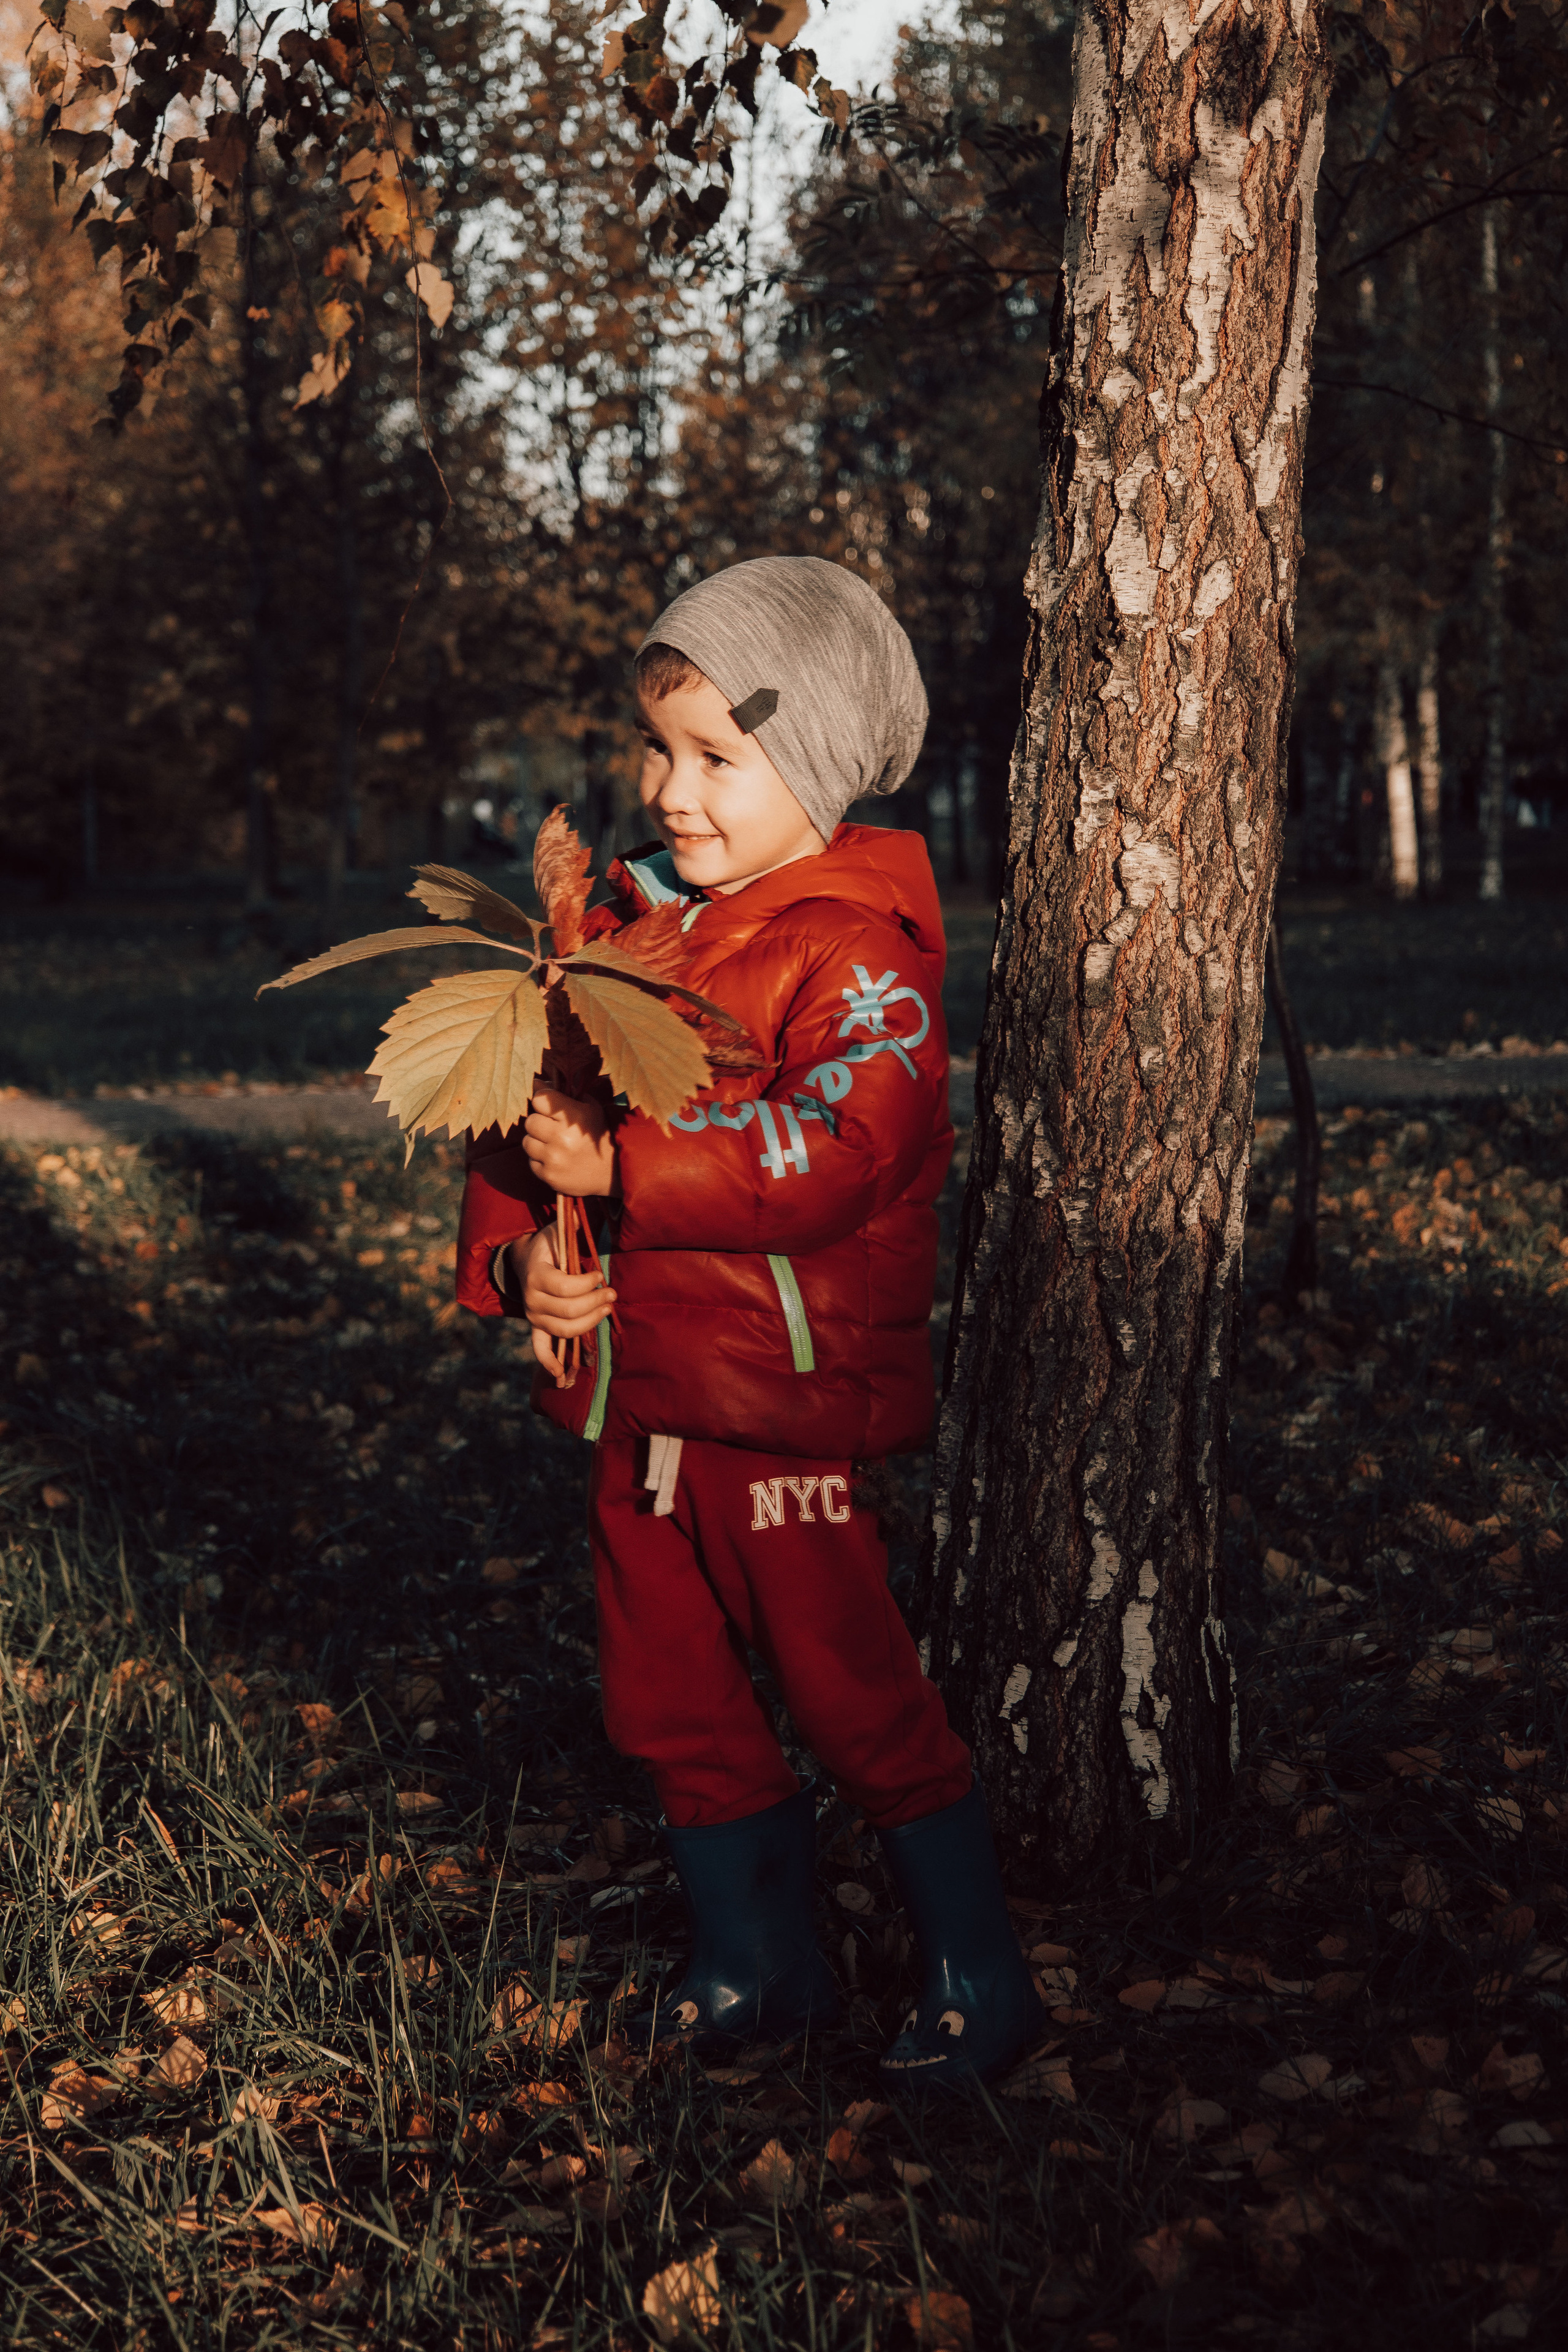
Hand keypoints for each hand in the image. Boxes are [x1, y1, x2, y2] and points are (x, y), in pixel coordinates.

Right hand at [510, 1226, 615, 1381]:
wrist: (525, 1261)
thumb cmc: (548, 1245)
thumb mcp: (556, 1232)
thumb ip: (569, 1226)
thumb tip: (583, 1213)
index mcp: (536, 1274)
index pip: (564, 1286)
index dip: (586, 1283)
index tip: (600, 1274)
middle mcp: (531, 1299)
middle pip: (568, 1311)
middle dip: (595, 1303)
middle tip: (611, 1294)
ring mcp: (533, 1316)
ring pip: (565, 1329)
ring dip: (589, 1323)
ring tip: (606, 1310)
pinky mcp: (536, 1326)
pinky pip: (540, 1348)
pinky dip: (550, 1364)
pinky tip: (563, 1376)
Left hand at [522, 1087, 617, 1197]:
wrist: (613, 1172)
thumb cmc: (598, 1135)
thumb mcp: (589, 1108)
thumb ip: (563, 1093)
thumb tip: (536, 1082)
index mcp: (574, 1117)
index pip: (539, 1099)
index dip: (543, 1102)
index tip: (550, 1107)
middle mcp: (562, 1138)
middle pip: (530, 1121)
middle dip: (540, 1123)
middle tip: (553, 1128)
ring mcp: (554, 1159)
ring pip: (527, 1142)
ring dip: (537, 1142)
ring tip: (554, 1145)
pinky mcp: (549, 1176)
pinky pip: (531, 1162)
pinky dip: (540, 1160)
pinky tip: (556, 1159)